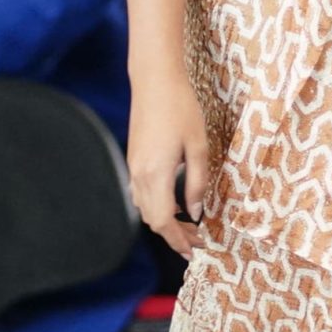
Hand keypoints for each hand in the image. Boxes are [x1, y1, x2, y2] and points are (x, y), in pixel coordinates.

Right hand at [127, 69, 209, 255]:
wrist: (154, 80)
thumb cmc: (180, 109)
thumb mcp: (198, 146)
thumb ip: (197, 183)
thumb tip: (196, 212)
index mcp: (156, 174)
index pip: (163, 221)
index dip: (177, 240)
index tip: (194, 251)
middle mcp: (139, 175)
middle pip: (152, 219)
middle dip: (173, 235)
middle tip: (197, 242)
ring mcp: (133, 166)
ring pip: (145, 208)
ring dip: (165, 221)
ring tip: (189, 226)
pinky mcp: (134, 158)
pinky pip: (142, 193)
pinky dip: (157, 205)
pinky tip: (176, 202)